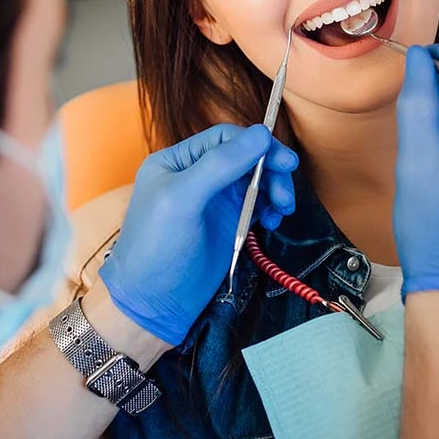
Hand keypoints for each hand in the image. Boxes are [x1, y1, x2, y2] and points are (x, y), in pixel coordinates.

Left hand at [99, 124, 297, 344]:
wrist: (153, 304)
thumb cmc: (157, 248)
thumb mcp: (183, 199)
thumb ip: (220, 164)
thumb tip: (261, 134)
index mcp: (177, 161)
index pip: (224, 138)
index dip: (256, 144)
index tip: (283, 161)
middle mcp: (196, 175)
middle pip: (245, 157)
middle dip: (270, 170)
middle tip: (286, 192)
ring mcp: (214, 201)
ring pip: (255, 180)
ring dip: (274, 189)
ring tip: (282, 209)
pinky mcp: (228, 224)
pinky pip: (257, 205)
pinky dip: (270, 208)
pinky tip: (273, 221)